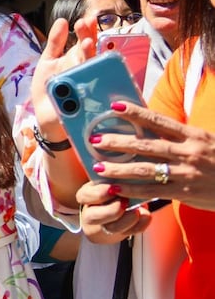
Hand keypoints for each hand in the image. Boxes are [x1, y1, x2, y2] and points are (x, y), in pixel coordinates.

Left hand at [30, 17, 96, 133]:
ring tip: (87, 43)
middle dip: (89, 38)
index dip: (86, 30)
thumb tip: (62, 21)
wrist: (47, 117)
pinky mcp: (88, 100)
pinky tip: (83, 71)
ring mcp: (89, 84)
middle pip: (92, 52)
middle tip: (86, 25)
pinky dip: (88, 81)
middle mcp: (86, 70)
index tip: (84, 20)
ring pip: (93, 68)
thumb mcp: (48, 62)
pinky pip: (91, 90)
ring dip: (90, 56)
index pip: (86, 41)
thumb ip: (55, 42)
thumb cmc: (50, 88)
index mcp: (77, 59)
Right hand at [76, 181, 151, 241]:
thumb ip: (113, 179)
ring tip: (137, 210)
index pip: (84, 196)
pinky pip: (129, 233)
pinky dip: (140, 224)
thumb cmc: (112, 189)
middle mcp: (90, 212)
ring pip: (111, 228)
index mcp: (86, 195)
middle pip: (92, 217)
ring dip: (127, 219)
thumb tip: (121, 178)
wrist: (116, 208)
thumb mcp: (107, 180)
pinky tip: (146, 216)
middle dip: (111, 210)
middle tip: (125, 202)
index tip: (114, 188)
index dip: (99, 193)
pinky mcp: (117, 235)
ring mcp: (102, 226)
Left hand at [90, 100, 214, 209]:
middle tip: (95, 139)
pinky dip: (131, 190)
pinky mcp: (184, 192)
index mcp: (193, 135)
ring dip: (118, 168)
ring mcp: (185, 173)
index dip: (136, 113)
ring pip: (145, 169)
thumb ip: (181, 136)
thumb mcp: (206, 140)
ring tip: (98, 166)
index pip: (159, 121)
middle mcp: (188, 152)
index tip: (115, 107)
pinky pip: (152, 191)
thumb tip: (150, 126)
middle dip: (118, 142)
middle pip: (146, 145)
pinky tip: (114, 188)